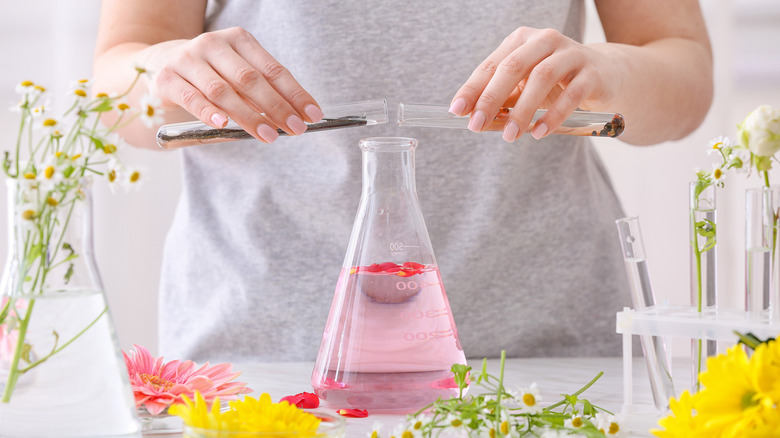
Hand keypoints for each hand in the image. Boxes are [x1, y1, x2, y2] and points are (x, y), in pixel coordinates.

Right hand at [147, 27, 322, 142]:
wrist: (159, 64)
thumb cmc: (210, 74)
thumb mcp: (237, 76)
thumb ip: (262, 93)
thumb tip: (295, 118)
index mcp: (239, 40)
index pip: (273, 70)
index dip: (296, 94)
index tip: (313, 115)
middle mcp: (213, 45)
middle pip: (251, 79)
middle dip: (278, 107)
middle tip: (296, 129)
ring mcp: (188, 60)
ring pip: (223, 90)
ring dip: (249, 116)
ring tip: (269, 135)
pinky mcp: (167, 78)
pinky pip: (192, 98)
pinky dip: (209, 112)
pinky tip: (224, 124)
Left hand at [449, 27, 615, 141]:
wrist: (605, 77)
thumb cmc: (555, 84)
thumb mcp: (523, 90)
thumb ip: (501, 101)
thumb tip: (474, 120)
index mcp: (521, 41)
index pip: (491, 65)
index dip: (472, 89)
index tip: (456, 112)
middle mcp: (544, 40)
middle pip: (512, 66)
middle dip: (491, 98)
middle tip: (477, 125)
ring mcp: (570, 53)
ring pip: (541, 77)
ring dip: (522, 110)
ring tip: (510, 136)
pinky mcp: (593, 72)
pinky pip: (571, 93)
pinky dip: (553, 115)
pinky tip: (540, 132)